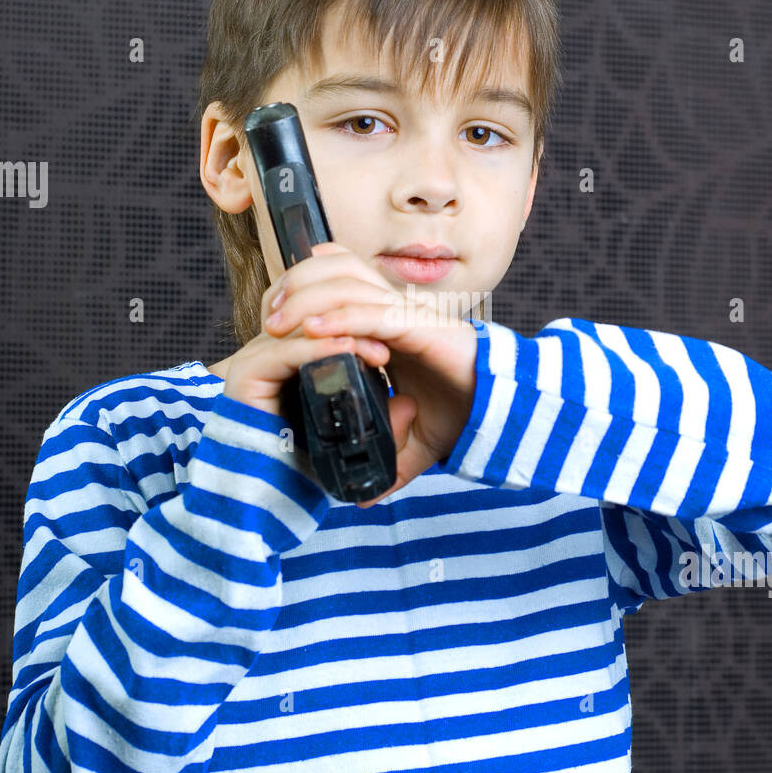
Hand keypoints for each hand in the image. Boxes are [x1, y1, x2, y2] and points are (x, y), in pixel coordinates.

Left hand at [266, 242, 478, 505]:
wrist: (504, 411)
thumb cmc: (465, 414)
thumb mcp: (415, 442)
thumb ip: (386, 459)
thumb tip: (364, 498)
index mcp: (387, 326)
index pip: (338, 287)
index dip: (302, 292)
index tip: (272, 319)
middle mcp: (394, 311)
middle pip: (335, 273)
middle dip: (296, 289)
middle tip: (267, 319)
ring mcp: (406, 315)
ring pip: (347, 286)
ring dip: (307, 300)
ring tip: (277, 324)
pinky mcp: (418, 327)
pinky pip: (372, 314)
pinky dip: (340, 319)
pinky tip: (313, 331)